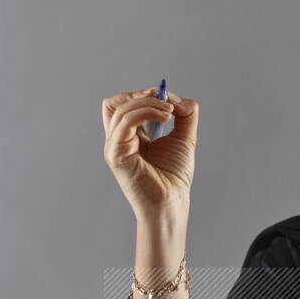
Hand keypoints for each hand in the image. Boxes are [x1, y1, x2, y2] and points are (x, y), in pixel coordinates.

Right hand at [102, 87, 198, 219]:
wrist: (172, 203)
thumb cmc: (175, 178)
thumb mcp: (184, 138)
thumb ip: (185, 115)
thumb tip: (177, 97)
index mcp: (130, 137)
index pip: (124, 105)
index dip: (142, 96)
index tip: (164, 97)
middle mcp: (118, 140)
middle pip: (116, 103)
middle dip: (141, 96)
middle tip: (165, 102)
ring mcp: (114, 147)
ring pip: (121, 108)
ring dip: (148, 103)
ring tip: (170, 112)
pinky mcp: (115, 154)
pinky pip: (125, 122)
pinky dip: (146, 112)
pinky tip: (166, 117)